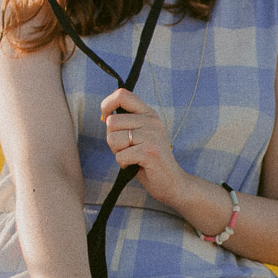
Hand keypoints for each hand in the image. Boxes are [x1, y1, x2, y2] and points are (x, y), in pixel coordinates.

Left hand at [101, 87, 184, 205]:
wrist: (172, 182)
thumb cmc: (148, 160)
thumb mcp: (138, 135)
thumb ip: (123, 124)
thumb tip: (105, 116)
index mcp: (148, 113)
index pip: (122, 94)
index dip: (107, 104)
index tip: (105, 118)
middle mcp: (151, 120)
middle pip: (111, 122)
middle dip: (112, 140)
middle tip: (128, 149)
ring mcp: (152, 135)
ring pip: (113, 139)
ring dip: (118, 152)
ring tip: (133, 157)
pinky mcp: (149, 151)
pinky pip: (120, 156)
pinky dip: (124, 164)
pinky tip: (136, 165)